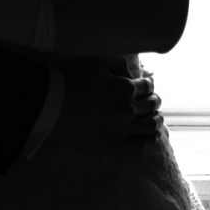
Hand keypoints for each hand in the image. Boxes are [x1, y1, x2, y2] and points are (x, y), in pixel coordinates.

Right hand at [48, 64, 162, 154]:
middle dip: (154, 101)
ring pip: (151, 126)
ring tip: (155, 118)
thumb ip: (117, 64)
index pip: (148, 86)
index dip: (148, 85)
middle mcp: (128, 109)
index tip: (146, 87)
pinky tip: (150, 137)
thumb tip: (132, 73)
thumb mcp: (95, 62)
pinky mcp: (114, 146)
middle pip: (152, 105)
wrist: (52, 108)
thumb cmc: (71, 82)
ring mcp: (122, 130)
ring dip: (156, 120)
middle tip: (152, 101)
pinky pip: (140, 146)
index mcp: (125, 88)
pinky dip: (149, 140)